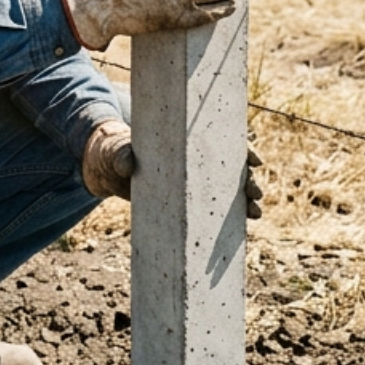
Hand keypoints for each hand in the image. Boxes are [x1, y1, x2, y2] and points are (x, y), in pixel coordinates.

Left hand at [82, 121, 265, 220]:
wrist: (109, 169)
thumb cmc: (115, 152)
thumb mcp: (117, 152)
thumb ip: (123, 156)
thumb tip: (129, 164)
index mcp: (185, 140)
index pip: (222, 140)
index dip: (243, 149)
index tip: (254, 161)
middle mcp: (195, 159)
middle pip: (231, 166)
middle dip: (248, 179)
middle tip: (255, 193)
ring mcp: (193, 179)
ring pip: (228, 188)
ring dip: (246, 200)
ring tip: (255, 213)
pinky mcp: (187, 199)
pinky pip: (213, 206)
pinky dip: (230, 215)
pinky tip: (244, 224)